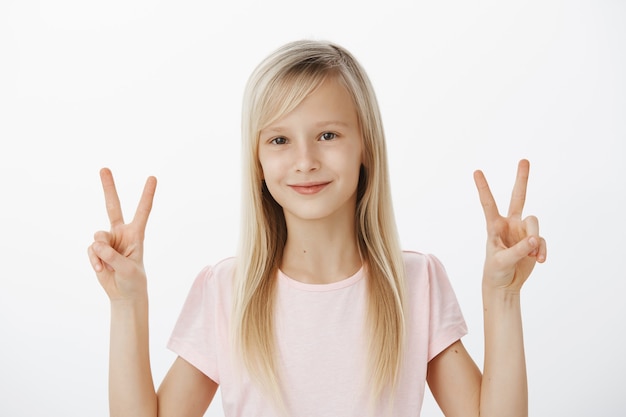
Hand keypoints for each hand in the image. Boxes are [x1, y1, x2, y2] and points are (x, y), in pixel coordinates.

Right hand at [87, 168, 156, 300]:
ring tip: (108, 264)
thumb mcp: (128, 269)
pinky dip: (94, 261)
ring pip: (98, 237)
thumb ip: (113, 255)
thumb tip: (96, 243)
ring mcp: (108, 240)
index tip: (153, 177)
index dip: (147, 194)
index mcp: (136, 234)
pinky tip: (101, 269)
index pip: (143, 211)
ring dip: (101, 252)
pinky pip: (91, 250)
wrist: (124, 294)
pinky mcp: (97, 250)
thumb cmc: (133, 280)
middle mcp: (122, 233)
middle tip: (104, 168)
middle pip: (113, 206)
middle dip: (108, 187)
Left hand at [473, 159, 546, 291]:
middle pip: (518, 197)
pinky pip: (542, 241)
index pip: (488, 204)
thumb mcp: (501, 261)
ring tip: (533, 256)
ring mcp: (522, 231)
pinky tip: (539, 260)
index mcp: (494, 226)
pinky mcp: (534, 241)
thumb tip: (535, 239)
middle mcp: (509, 224)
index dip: (483, 188)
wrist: (504, 284)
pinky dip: (542, 250)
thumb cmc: (495, 271)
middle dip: (521, 179)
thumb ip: (518, 249)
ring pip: (535, 223)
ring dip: (536, 240)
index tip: (476, 171)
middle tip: (524, 160)